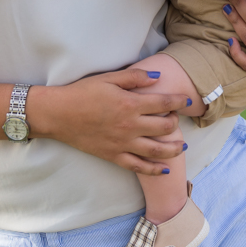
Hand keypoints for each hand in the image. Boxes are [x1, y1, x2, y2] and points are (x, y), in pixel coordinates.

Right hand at [27, 68, 189, 175]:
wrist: (59, 114)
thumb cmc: (82, 92)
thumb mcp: (108, 78)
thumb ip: (134, 77)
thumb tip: (157, 77)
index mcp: (130, 104)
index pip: (163, 104)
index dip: (177, 101)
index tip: (185, 100)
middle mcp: (131, 126)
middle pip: (164, 127)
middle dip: (175, 122)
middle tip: (176, 118)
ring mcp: (123, 143)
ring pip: (157, 151)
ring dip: (174, 149)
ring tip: (182, 146)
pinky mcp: (114, 156)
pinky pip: (139, 167)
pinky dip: (154, 170)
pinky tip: (164, 169)